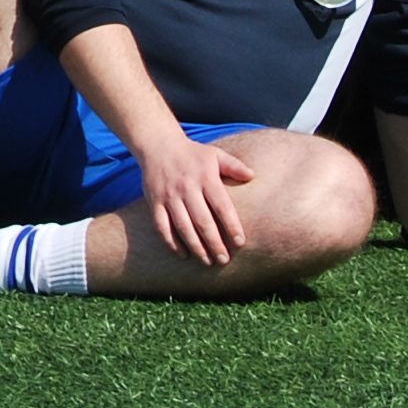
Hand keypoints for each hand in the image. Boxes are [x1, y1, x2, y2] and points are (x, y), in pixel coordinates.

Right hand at [137, 126, 257, 268]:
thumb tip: (253, 176)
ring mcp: (169, 196)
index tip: (240, 243)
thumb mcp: (215, 155)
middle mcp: (187, 188)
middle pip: (202, 221)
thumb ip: (234, 166)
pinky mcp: (154, 202)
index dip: (231, 226)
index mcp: (205, 177)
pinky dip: (171, 243)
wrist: (159, 145)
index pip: (221, 206)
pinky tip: (183, 255)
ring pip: (183, 227)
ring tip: (208, 262)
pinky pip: (162, 227)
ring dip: (196, 247)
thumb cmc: (193, 154)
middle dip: (214, 243)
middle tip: (224, 260)